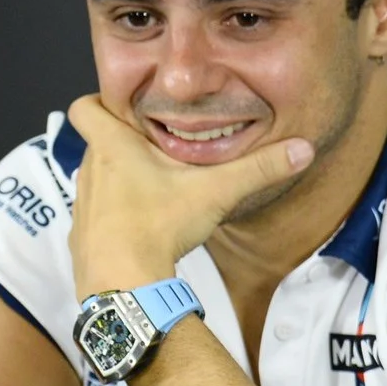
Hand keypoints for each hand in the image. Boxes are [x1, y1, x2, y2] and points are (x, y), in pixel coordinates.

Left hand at [65, 96, 313, 298]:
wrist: (123, 283)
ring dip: (120, 179)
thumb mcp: (217, 192)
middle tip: (161, 151)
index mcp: (113, 147)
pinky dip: (115, 215)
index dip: (100, 102)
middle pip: (98, 143)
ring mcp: (82, 204)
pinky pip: (96, 214)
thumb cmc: (160, 226)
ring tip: (156, 190)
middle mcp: (89, 170)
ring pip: (97, 177)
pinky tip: (143, 228)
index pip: (84, 107)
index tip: (127, 110)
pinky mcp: (81, 236)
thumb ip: (260, 169)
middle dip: (125, 143)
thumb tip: (304, 148)